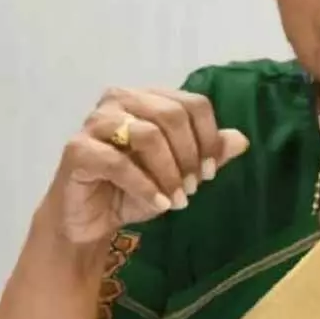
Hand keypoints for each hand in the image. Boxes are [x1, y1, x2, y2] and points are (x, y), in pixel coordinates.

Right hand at [44, 87, 248, 244]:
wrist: (90, 221)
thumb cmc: (134, 190)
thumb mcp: (180, 173)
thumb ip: (208, 155)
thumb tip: (241, 140)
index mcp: (148, 97)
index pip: (193, 103)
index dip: (208, 138)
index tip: (210, 172)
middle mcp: (121, 99)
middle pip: (172, 115)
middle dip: (189, 155)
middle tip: (193, 187)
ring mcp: (96, 121)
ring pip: (148, 135)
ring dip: (169, 172)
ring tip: (177, 199)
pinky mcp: (77, 149)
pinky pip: (119, 162)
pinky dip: (145, 186)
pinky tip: (158, 205)